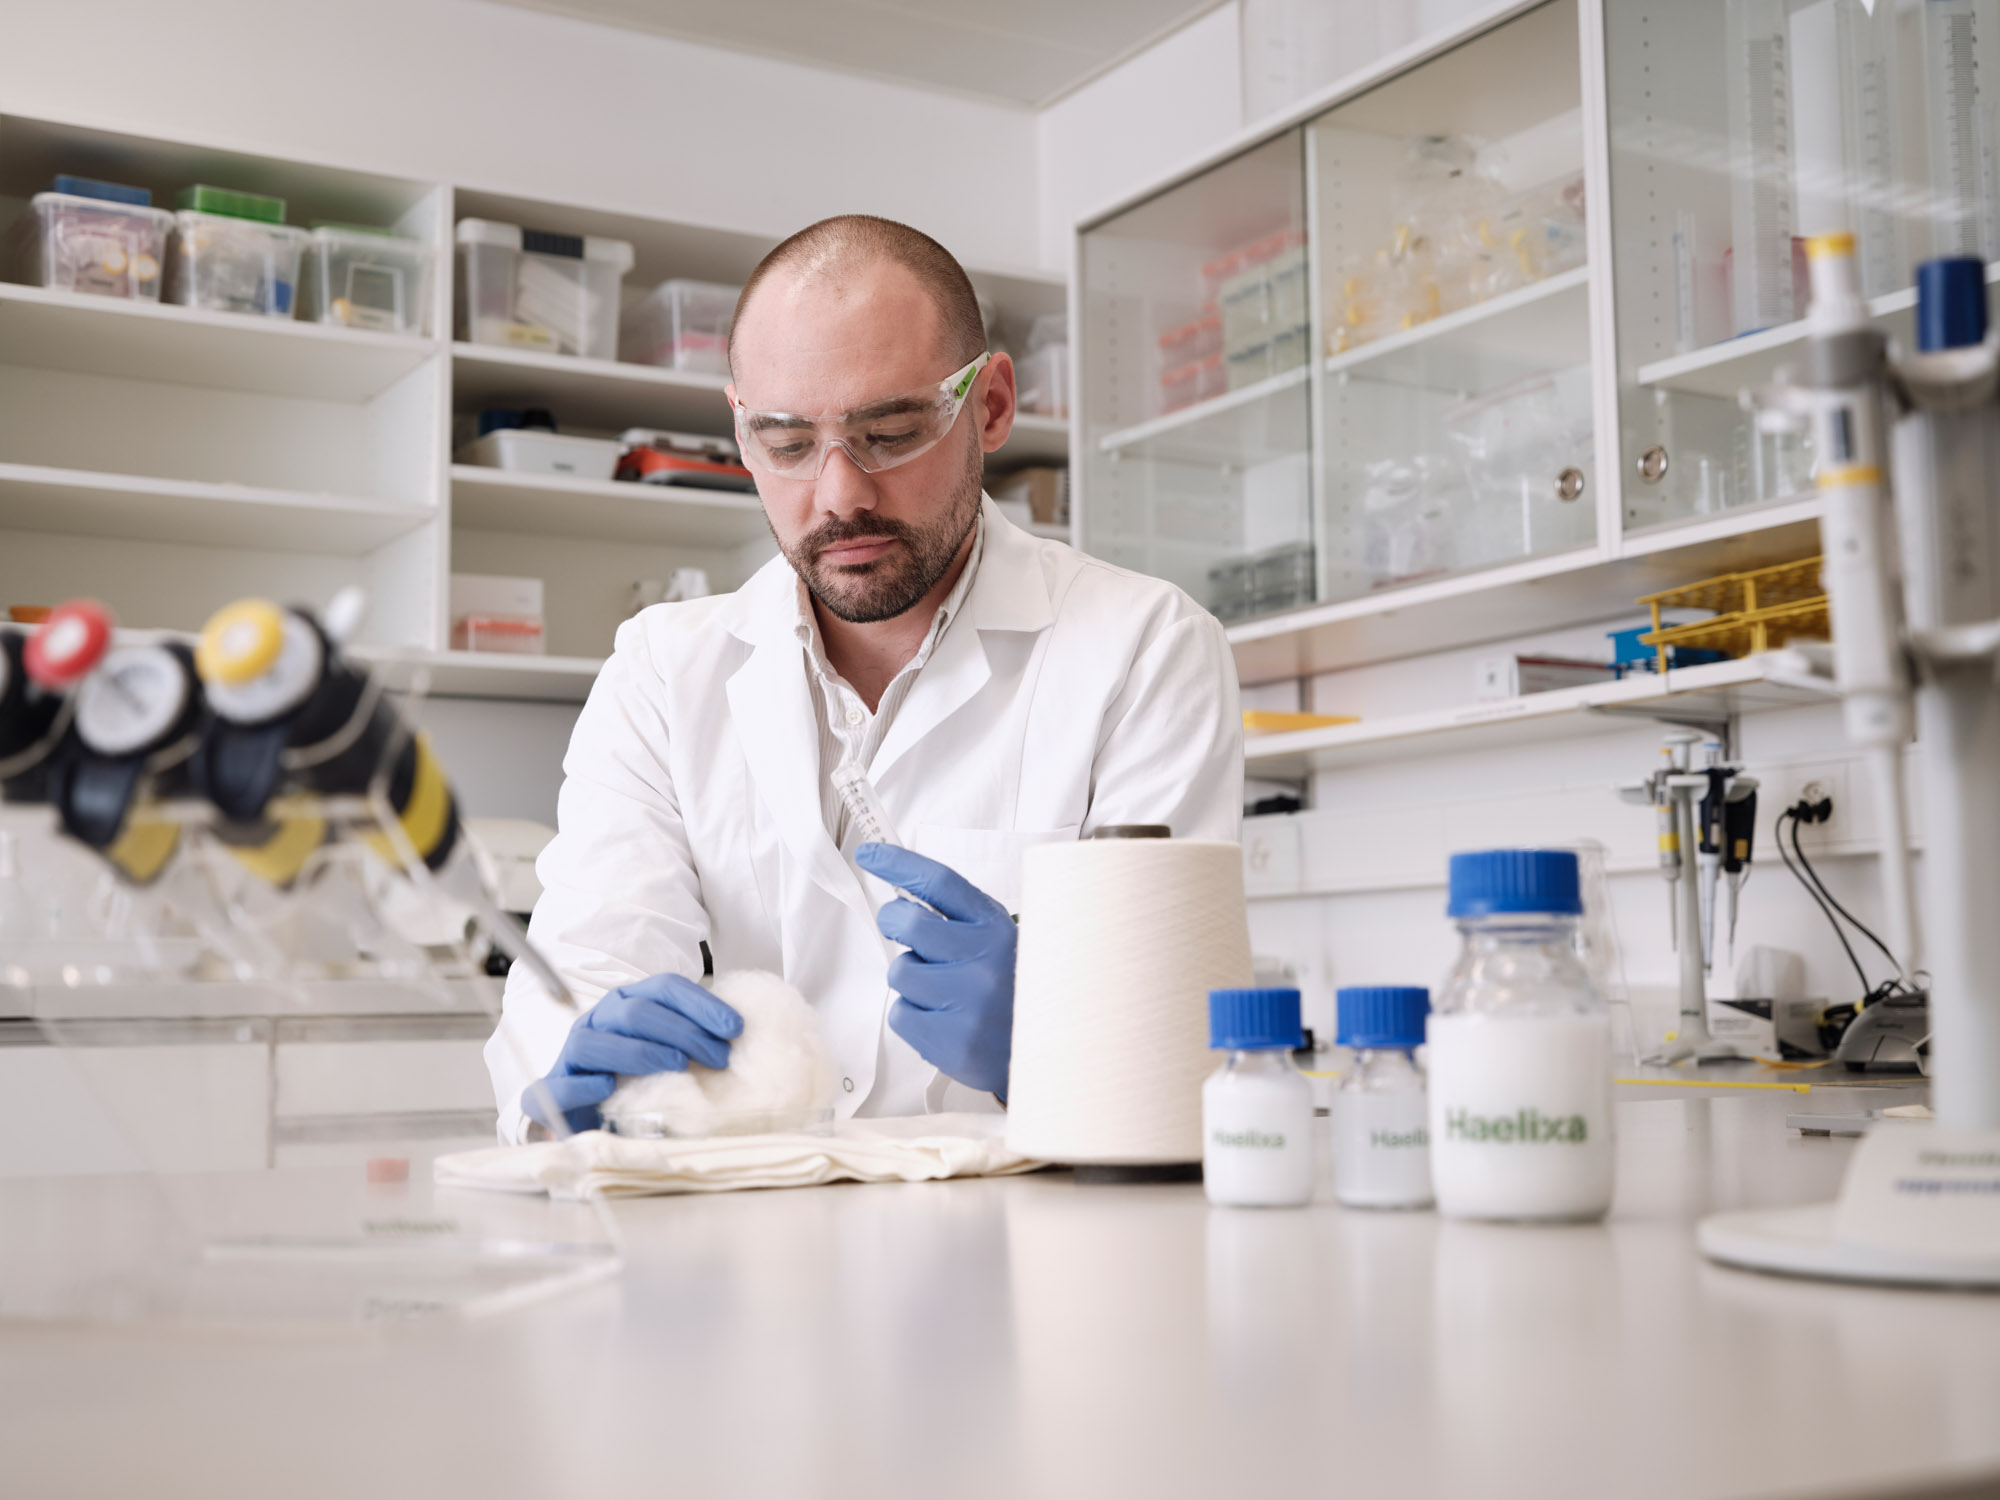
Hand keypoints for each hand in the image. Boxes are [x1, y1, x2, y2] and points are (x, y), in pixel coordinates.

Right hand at [523, 972, 741, 1133]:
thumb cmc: (637, 1080)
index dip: (701, 1004)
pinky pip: (562, 1084)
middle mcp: (599, 1020)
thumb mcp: (669, 1055)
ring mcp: (572, 1053)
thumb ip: (693, 1042)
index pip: (665, 987)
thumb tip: (738, 1040)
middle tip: (718, 1057)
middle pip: (637, 1012)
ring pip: (597, 1042)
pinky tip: (609, 1088)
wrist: (588, 1117)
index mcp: (627, 1003)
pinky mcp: (553, 1089)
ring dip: (640, 1051)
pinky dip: (584, 1086)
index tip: (735, 1028)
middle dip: (683, 1031)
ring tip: (677, 1066)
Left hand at [857, 843, 1015, 1099]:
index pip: (939, 883)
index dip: (899, 864)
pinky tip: (942, 1020)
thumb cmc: (1014, 990)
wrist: (1052, 1048)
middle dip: (892, 922)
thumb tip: (902, 900)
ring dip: (910, 979)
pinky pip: (900, 1015)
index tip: (869, 854)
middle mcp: (984, 960)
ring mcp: (968, 1002)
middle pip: (908, 923)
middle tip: (898, 928)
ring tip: (941, 991)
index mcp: (995, 928)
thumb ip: (960, 919)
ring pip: (900, 972)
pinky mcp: (953, 1040)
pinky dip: (912, 1016)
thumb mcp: (1002, 941)